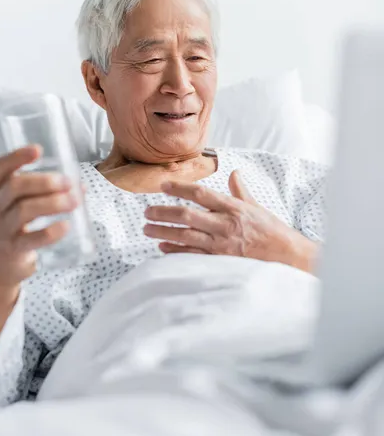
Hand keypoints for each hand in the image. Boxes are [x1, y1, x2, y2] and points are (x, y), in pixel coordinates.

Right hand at [0, 145, 78, 296]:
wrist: (2, 259)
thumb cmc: (18, 223)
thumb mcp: (25, 202)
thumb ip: (50, 192)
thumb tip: (80, 187)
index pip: (1, 168)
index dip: (17, 157)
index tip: (38, 150)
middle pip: (16, 187)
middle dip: (45, 182)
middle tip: (68, 182)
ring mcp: (2, 228)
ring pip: (24, 210)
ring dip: (52, 203)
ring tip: (73, 201)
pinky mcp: (14, 248)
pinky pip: (31, 239)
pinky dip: (50, 232)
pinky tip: (65, 226)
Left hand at [144, 170, 317, 272]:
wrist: (288, 257)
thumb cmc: (272, 231)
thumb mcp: (256, 207)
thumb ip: (240, 191)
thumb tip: (233, 173)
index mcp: (234, 207)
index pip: (201, 194)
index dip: (180, 188)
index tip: (163, 185)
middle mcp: (226, 224)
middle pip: (187, 215)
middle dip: (163, 212)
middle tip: (147, 211)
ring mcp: (222, 245)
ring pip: (186, 235)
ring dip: (163, 232)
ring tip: (146, 229)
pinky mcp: (221, 262)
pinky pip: (193, 255)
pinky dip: (175, 251)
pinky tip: (162, 248)